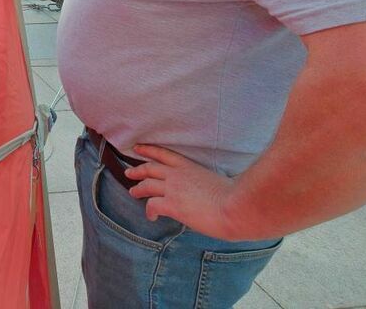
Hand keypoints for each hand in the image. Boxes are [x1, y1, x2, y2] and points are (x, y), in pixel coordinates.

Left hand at [125, 144, 243, 240]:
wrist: (236, 207)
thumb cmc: (235, 197)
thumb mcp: (216, 181)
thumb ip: (204, 183)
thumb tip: (202, 194)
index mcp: (189, 166)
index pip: (164, 154)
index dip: (149, 150)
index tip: (138, 148)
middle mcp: (177, 175)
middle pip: (150, 168)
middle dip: (138, 170)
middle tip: (129, 172)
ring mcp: (173, 189)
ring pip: (147, 185)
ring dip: (138, 189)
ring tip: (133, 192)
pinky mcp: (172, 204)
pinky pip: (152, 205)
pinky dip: (149, 211)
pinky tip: (152, 217)